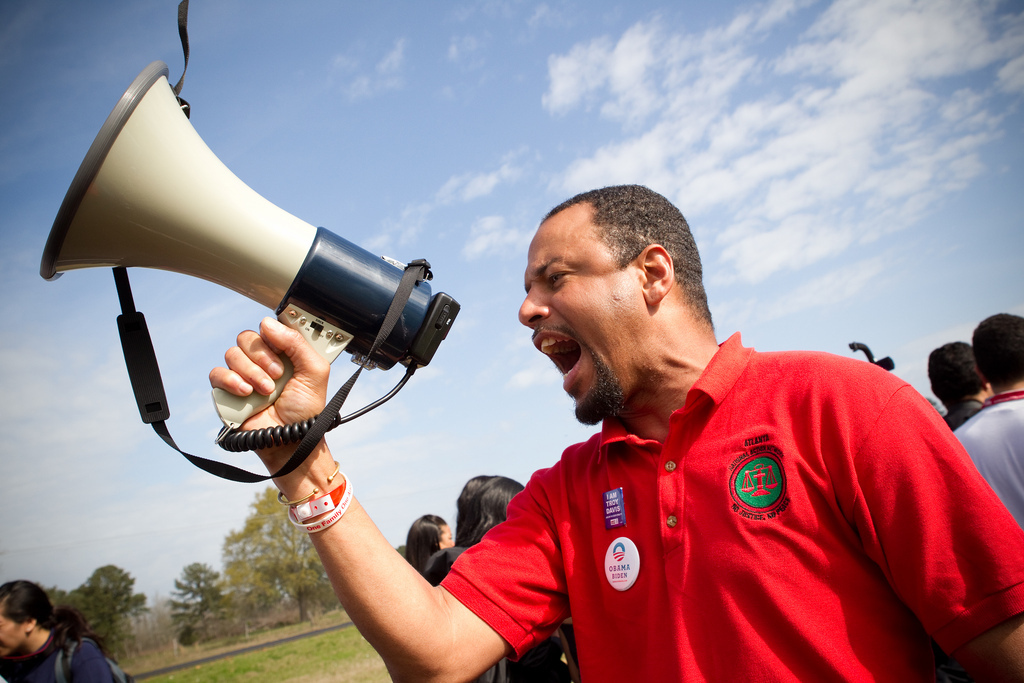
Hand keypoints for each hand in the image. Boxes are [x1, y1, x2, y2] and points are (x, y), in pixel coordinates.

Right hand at [209, 317, 330, 437]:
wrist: (292, 440)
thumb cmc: (306, 410)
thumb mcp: (315, 371)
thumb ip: (297, 343)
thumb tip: (268, 323)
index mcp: (283, 352)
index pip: (269, 328)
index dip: (273, 334)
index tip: (281, 346)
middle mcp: (262, 360)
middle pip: (247, 337)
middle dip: (263, 356)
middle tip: (277, 375)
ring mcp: (243, 375)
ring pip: (232, 354)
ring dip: (251, 372)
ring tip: (266, 391)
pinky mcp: (227, 391)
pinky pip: (217, 374)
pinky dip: (231, 381)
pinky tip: (246, 393)